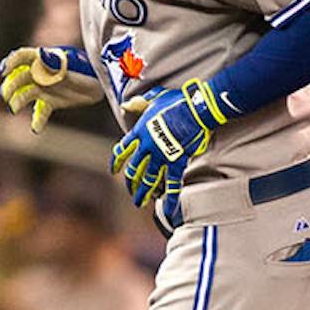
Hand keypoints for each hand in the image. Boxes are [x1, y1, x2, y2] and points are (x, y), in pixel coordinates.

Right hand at [0, 45, 101, 132]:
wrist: (102, 83)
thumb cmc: (89, 70)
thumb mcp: (74, 66)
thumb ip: (57, 63)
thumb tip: (41, 54)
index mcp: (46, 59)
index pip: (23, 57)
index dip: (11, 62)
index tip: (4, 70)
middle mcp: (41, 73)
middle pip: (21, 77)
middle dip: (12, 85)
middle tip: (7, 95)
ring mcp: (45, 88)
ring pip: (26, 94)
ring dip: (18, 101)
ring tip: (15, 109)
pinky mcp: (51, 102)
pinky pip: (41, 111)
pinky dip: (38, 120)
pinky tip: (36, 128)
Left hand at [111, 80, 229, 209]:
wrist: (195, 110)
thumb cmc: (177, 102)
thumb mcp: (155, 98)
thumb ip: (140, 103)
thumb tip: (126, 104)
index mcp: (139, 131)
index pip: (122, 150)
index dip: (117, 161)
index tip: (114, 170)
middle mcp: (147, 147)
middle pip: (134, 169)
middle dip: (131, 183)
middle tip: (131, 191)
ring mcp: (161, 156)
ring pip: (148, 179)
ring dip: (143, 193)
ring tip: (139, 202)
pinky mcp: (177, 162)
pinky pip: (172, 184)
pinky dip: (170, 198)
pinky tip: (168, 211)